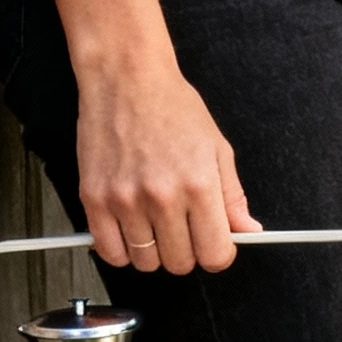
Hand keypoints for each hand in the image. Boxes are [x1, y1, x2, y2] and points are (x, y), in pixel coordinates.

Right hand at [77, 50, 258, 275]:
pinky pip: (110, 252)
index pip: (215, 255)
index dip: (218, 255)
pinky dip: (121, 250)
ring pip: (146, 262)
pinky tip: (129, 229)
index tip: (213, 246)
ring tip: (154, 223)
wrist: (126, 78)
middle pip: (180, 263)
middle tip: (182, 228)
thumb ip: (232, 196)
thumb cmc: (171, 106)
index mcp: (199, 185)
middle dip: (187, 252)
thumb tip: (247, 230)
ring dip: (153, 251)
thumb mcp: (217, 147)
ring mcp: (125, 200)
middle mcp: (162, 197)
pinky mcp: (95, 199)